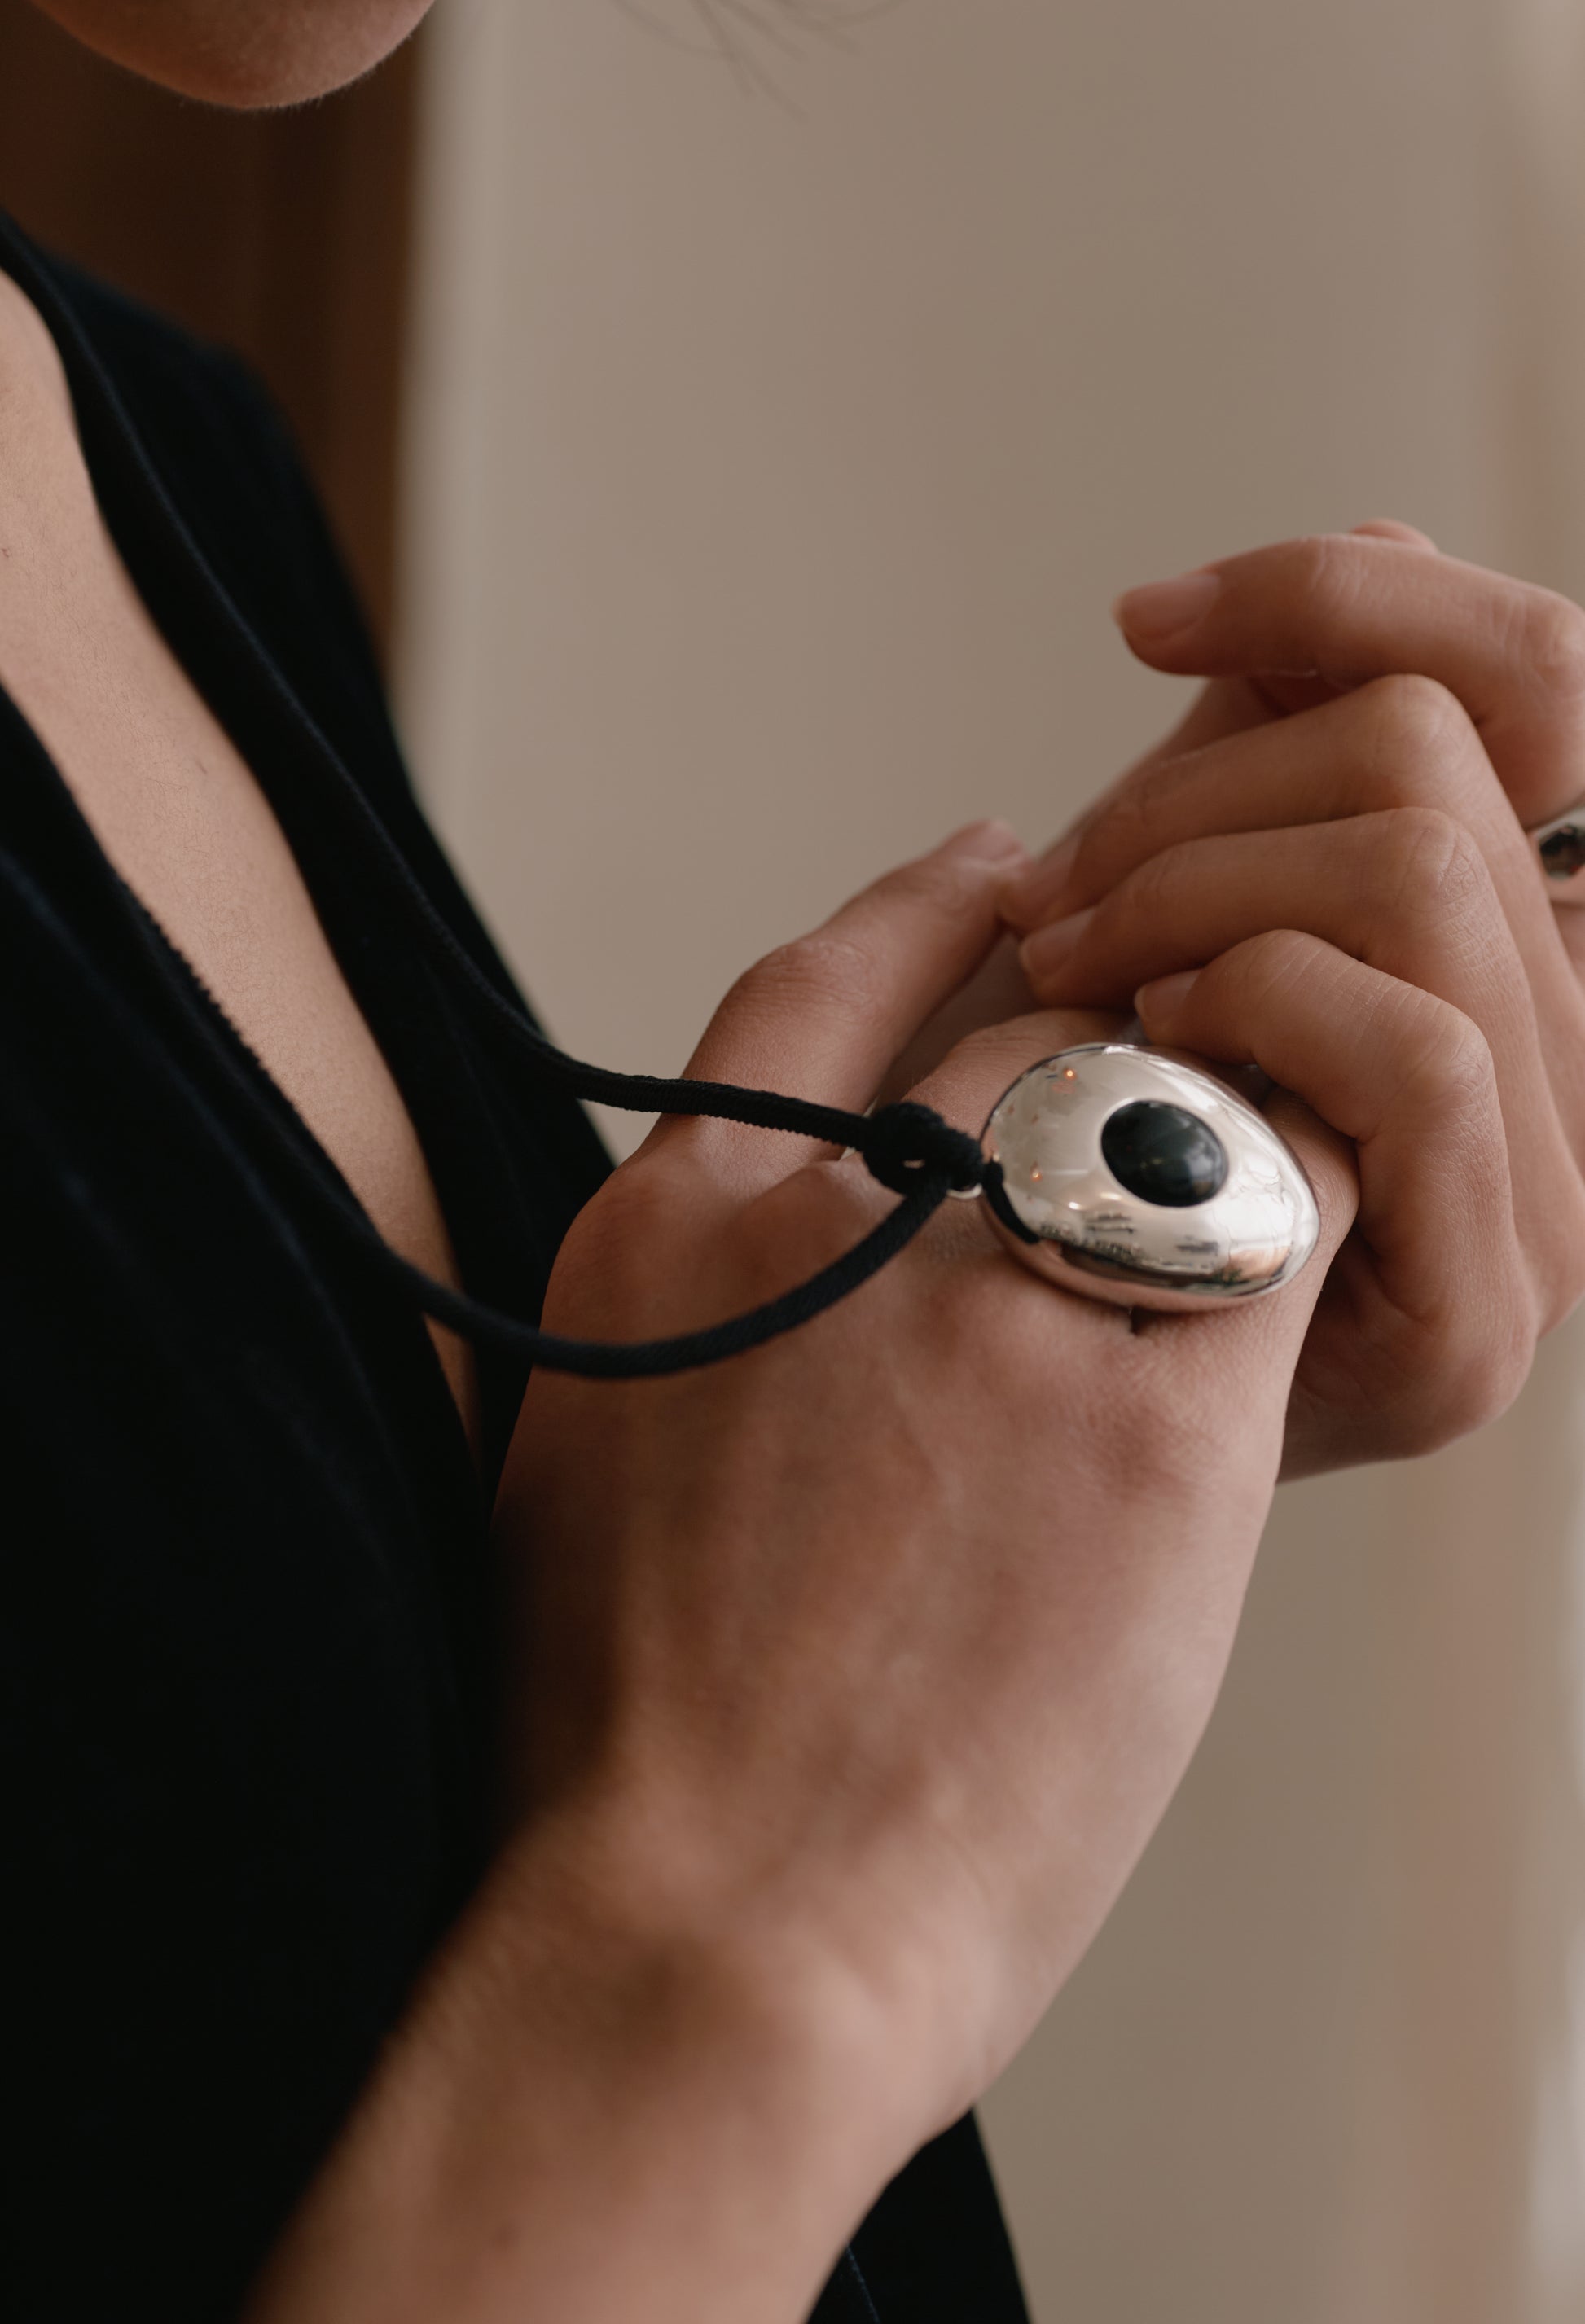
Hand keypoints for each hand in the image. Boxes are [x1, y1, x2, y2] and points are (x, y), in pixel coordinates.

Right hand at [494, 823, 1352, 2238]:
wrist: (707, 1937)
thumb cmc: (637, 1718)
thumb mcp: (601, 1434)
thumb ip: (714, 1268)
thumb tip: (827, 1184)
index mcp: (678, 1215)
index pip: (832, 976)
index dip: (939, 916)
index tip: (1011, 887)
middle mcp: (834, 1221)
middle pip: (1025, 1023)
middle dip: (1106, 1028)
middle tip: (1171, 1076)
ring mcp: (997, 1311)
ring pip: (1171, 1098)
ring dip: (1217, 1120)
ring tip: (1231, 1198)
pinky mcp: (1158, 1432)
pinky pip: (1283, 1222)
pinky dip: (1299, 1220)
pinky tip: (1293, 1287)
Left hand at [1004, 527, 1584, 1474]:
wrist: (1000, 1384)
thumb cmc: (1076, 1123)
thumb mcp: (1179, 892)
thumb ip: (1278, 744)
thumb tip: (1383, 541)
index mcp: (1525, 937)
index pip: (1542, 676)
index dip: (1341, 600)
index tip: (1139, 621)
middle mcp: (1578, 1049)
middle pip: (1444, 756)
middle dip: (1191, 795)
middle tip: (1053, 897)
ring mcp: (1556, 1190)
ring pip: (1423, 875)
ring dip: (1194, 890)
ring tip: (1080, 971)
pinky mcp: (1485, 1307)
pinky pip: (1419, 1047)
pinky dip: (1258, 999)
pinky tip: (1155, 1038)